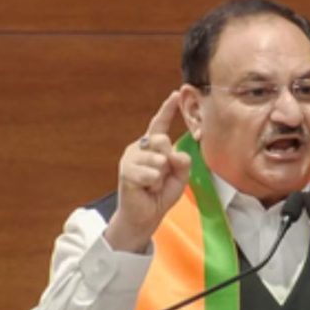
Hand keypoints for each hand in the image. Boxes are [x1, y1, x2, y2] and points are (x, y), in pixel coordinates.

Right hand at [104, 91, 190, 252]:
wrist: (144, 216)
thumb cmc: (160, 194)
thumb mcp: (179, 177)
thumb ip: (183, 163)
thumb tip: (176, 153)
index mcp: (153, 146)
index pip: (160, 124)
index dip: (167, 109)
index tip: (175, 94)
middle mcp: (140, 147)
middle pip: (162, 140)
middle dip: (168, 162)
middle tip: (161, 178)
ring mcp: (131, 157)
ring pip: (157, 159)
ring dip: (161, 177)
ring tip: (153, 185)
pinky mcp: (126, 171)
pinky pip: (150, 173)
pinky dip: (153, 184)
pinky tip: (146, 189)